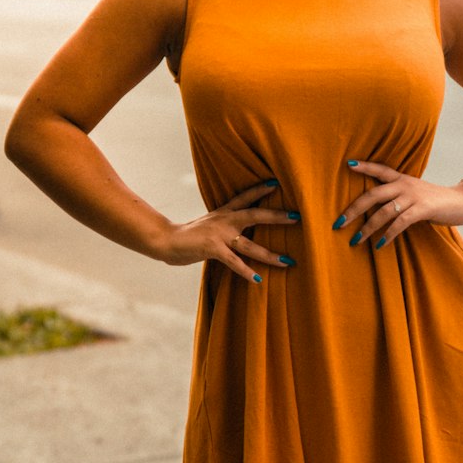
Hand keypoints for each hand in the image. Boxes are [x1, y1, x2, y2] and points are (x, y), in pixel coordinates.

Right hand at [159, 181, 299, 282]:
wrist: (165, 240)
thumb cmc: (187, 236)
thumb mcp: (208, 226)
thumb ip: (224, 227)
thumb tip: (239, 233)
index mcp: (223, 213)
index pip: (244, 197)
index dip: (260, 190)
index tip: (276, 183)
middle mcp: (224, 220)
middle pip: (254, 215)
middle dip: (276, 216)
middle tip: (297, 216)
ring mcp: (219, 235)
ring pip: (249, 245)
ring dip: (269, 254)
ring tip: (287, 261)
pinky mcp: (212, 249)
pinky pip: (233, 262)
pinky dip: (245, 271)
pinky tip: (257, 279)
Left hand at [334, 160, 462, 247]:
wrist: (461, 202)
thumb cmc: (434, 201)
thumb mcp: (414, 193)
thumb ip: (396, 197)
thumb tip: (374, 209)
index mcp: (401, 179)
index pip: (380, 170)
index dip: (365, 166)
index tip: (348, 164)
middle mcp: (405, 185)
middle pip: (373, 194)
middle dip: (354, 210)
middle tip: (338, 223)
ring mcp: (413, 196)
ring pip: (384, 212)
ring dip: (368, 228)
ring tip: (355, 240)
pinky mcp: (423, 209)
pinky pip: (400, 222)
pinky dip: (388, 234)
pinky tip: (379, 245)